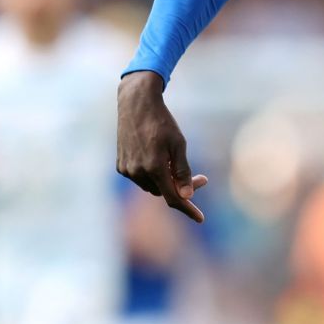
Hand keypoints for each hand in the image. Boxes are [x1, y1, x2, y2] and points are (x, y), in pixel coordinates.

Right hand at [116, 70, 207, 222]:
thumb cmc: (162, 122)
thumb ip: (182, 172)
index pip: (173, 198)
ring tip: (177, 164)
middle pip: (164, 192)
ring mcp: (127, 170)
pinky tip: (160, 159)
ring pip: (153, 187)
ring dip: (167, 182)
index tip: (200, 218)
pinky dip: (153, 175)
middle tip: (202, 178)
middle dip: (182, 188)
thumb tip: (187, 195)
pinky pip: (141, 179)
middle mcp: (138, 172)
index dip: (188, 209)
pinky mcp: (121, 166)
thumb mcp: (178, 145)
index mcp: (154, 168)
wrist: (136, 105)